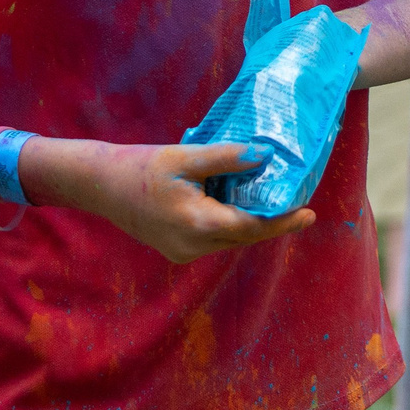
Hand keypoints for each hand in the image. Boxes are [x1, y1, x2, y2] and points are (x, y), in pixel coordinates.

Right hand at [36, 139, 313, 264]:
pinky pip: (214, 240)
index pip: (252, 227)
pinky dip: (230, 224)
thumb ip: (228, 158)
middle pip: (244, 237)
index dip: (282, 221)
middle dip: (271, 222)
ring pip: (230, 240)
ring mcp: (183, 253)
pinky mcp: (176, 250)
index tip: (309, 213)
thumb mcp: (187, 156)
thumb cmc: (142, 167)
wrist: (100, 185)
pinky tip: (237, 203)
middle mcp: (193, 247)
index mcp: (198, 224)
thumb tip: (266, 156)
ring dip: (250, 223)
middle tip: (298, 204)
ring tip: (273, 200)